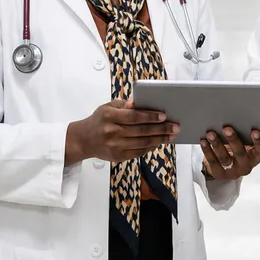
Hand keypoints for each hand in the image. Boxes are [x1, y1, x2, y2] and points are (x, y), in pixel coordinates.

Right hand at [65, 99, 179, 165]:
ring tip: (171, 135)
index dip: (150, 116)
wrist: (84, 140)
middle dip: (161, 129)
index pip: (134, 116)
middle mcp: (112, 132)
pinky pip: (138, 152)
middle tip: (175, 127)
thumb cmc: (99, 120)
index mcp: (109, 116)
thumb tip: (138, 102)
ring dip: (159, 139)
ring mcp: (115, 146)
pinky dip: (150, 147)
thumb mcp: (108, 107)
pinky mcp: (118, 157)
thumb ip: (124, 105)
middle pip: (141, 131)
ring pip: (142, 143)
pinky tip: (159, 142)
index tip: (164, 115)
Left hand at [200, 127, 259, 179]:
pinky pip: (213, 162)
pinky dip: (207, 150)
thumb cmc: (237, 149)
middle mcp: (245, 165)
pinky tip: (204, 141)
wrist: (225, 167)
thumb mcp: (244, 144)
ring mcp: (232, 171)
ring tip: (211, 134)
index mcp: (254, 157)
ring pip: (225, 158)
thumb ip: (244, 135)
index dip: (259, 142)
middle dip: (233, 140)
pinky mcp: (219, 174)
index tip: (254, 131)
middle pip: (240, 153)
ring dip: (217, 144)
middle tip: (227, 128)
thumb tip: (236, 116)